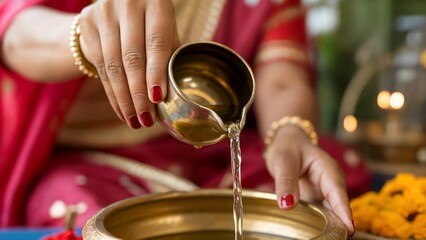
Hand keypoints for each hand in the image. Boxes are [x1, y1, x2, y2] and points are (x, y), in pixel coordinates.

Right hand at [78, 0, 179, 127]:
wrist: (115, 6)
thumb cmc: (151, 24)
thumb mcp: (166, 30)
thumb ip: (172, 56)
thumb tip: (178, 96)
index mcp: (156, 2)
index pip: (157, 42)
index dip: (156, 72)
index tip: (157, 99)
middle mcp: (128, 3)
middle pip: (132, 57)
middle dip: (139, 94)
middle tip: (146, 119)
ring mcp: (104, 13)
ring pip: (113, 65)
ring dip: (124, 99)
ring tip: (135, 121)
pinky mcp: (87, 24)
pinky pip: (100, 66)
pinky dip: (112, 93)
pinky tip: (122, 110)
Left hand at [264, 126, 354, 236]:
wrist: (287, 143)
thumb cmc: (288, 148)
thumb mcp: (283, 162)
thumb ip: (286, 182)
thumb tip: (286, 205)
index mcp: (328, 171)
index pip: (339, 194)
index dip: (344, 213)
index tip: (349, 230)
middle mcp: (331, 184)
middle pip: (338, 208)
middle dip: (338, 224)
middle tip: (333, 238)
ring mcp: (325, 193)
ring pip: (330, 213)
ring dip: (329, 226)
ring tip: (324, 237)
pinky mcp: (317, 199)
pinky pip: (321, 214)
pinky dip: (319, 223)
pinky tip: (314, 233)